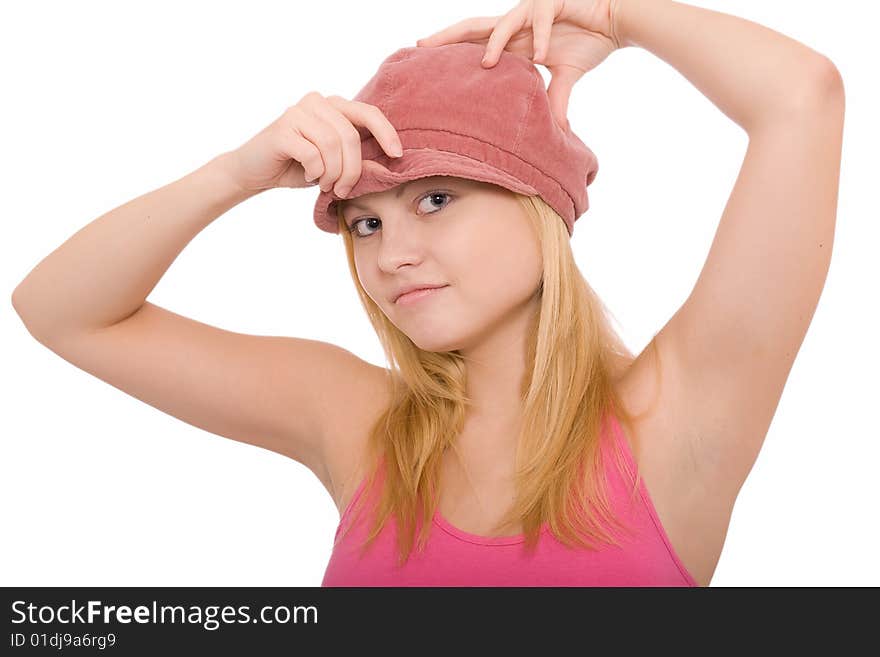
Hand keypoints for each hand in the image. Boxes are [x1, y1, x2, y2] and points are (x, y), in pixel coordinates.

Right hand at [224, 91, 403, 193]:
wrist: (255, 172)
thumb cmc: (298, 166)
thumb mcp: (334, 162)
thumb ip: (357, 156)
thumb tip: (389, 162)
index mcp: (333, 106)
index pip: (368, 113)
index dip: (386, 133)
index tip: (397, 155)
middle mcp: (317, 102)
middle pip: (350, 136)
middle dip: (352, 169)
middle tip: (343, 189)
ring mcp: (298, 112)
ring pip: (332, 145)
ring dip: (332, 173)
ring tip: (324, 184)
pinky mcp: (282, 128)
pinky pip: (312, 154)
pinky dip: (314, 172)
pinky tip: (307, 176)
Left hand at [416, 0, 621, 131]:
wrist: (615, 19)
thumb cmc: (589, 41)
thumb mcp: (567, 76)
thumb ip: (555, 99)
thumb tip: (554, 131)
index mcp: (515, 40)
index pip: (475, 46)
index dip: (452, 53)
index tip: (427, 64)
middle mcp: (516, 24)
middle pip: (473, 29)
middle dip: (447, 37)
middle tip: (422, 47)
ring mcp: (531, 11)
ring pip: (503, 23)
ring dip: (494, 43)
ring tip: (485, 64)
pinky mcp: (551, 2)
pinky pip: (540, 20)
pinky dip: (540, 38)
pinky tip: (542, 57)